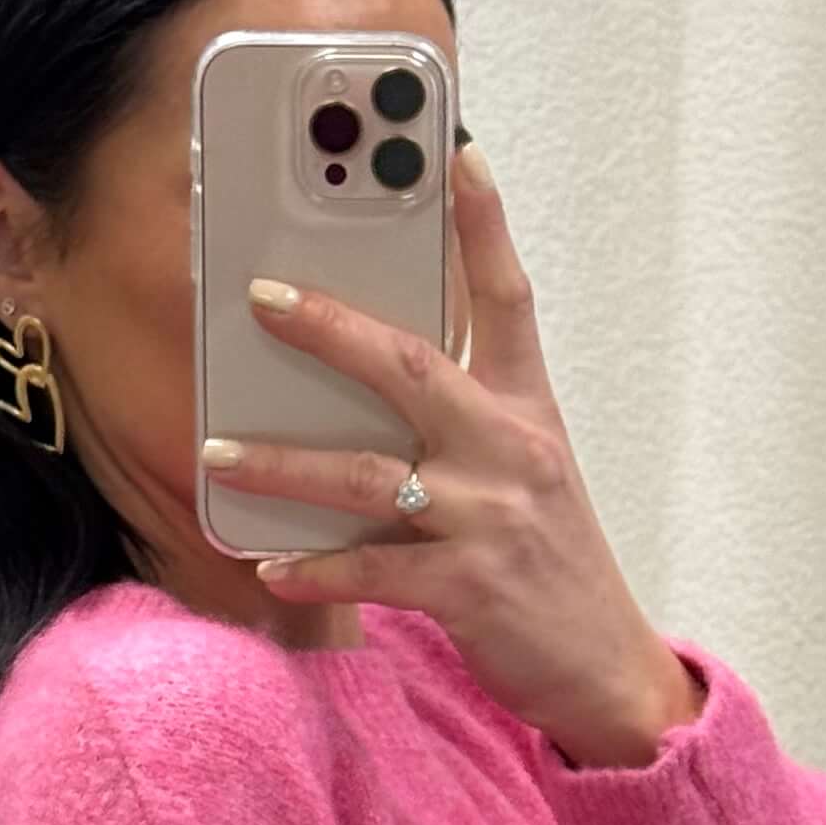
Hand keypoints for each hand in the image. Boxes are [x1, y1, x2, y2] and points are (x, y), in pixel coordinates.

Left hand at [216, 141, 693, 764]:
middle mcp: (511, 451)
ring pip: (368, 475)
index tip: (458, 154)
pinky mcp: (469, 589)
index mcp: (528, 411)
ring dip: (283, 462)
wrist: (606, 670)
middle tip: (262, 295)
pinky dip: (316, 567)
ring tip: (218, 451)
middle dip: (330, 325)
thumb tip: (374, 374)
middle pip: (411, 365)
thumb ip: (465, 419)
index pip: (508, 299)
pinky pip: (373, 570)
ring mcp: (490, 520)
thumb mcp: (528, 473)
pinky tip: (269, 566)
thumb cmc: (552, 564)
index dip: (483, 225)